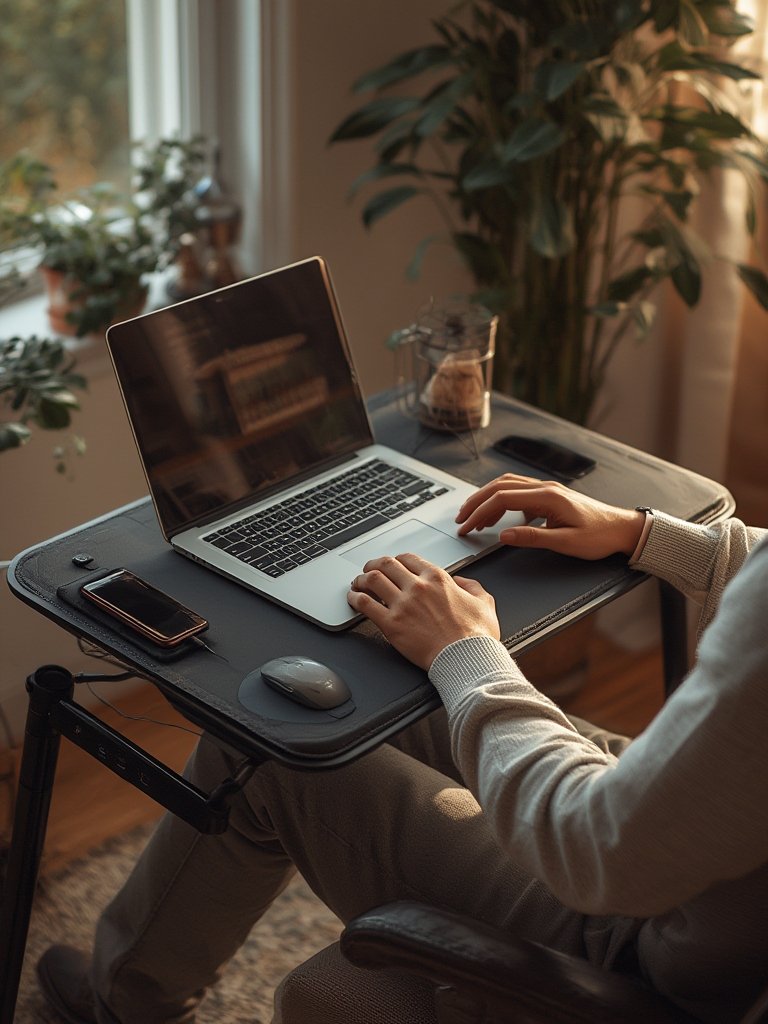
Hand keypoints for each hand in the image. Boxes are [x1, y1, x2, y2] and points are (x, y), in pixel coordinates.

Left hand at [347, 553, 499, 669]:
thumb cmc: (476, 636)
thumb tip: (461, 581)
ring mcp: (403, 605)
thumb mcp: (484, 602)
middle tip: (369, 570)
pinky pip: (365, 604)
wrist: (467, 659)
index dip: (396, 560)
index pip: (408, 559)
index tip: (392, 565)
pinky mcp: (391, 625)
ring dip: (361, 579)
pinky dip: (355, 598)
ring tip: (357, 583)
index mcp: (438, 578)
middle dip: (374, 565)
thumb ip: (471, 586)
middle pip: (386, 564)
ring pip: (372, 579)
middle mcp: (418, 587)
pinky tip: (353, 598)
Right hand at [456, 473, 645, 560]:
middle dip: (476, 503)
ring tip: (473, 516)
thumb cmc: (599, 536)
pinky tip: (500, 518)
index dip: (480, 513)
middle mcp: (545, 488)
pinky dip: (502, 501)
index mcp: (547, 497)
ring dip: (487, 498)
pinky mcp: (549, 496)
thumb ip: (532, 538)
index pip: (503, 500)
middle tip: (460, 520)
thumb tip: (503, 536)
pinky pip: (519, 492)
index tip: (467, 527)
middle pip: (500, 487)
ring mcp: (547, 490)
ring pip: (508, 486)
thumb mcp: (566, 542)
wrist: (622, 529)